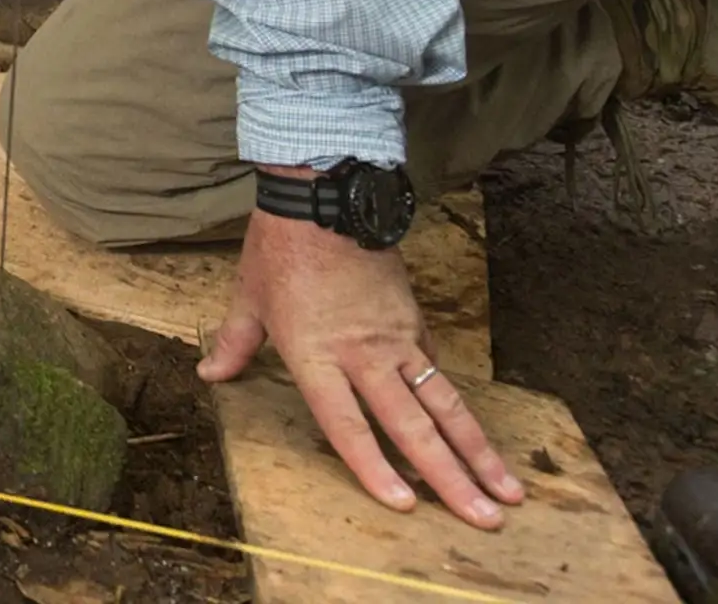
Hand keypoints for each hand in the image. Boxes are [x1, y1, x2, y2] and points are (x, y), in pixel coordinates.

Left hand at [201, 199, 524, 529]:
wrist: (323, 196)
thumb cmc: (280, 248)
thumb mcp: (247, 297)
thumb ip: (235, 343)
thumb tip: (209, 375)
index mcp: (315, 354)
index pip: (346, 423)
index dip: (373, 466)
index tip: (404, 505)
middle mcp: (362, 354)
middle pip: (412, 425)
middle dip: (450, 477)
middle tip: (485, 521)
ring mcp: (395, 338)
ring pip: (444, 403)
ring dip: (477, 450)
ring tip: (508, 492)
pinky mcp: (413, 321)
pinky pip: (435, 370)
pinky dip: (456, 406)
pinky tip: (475, 435)